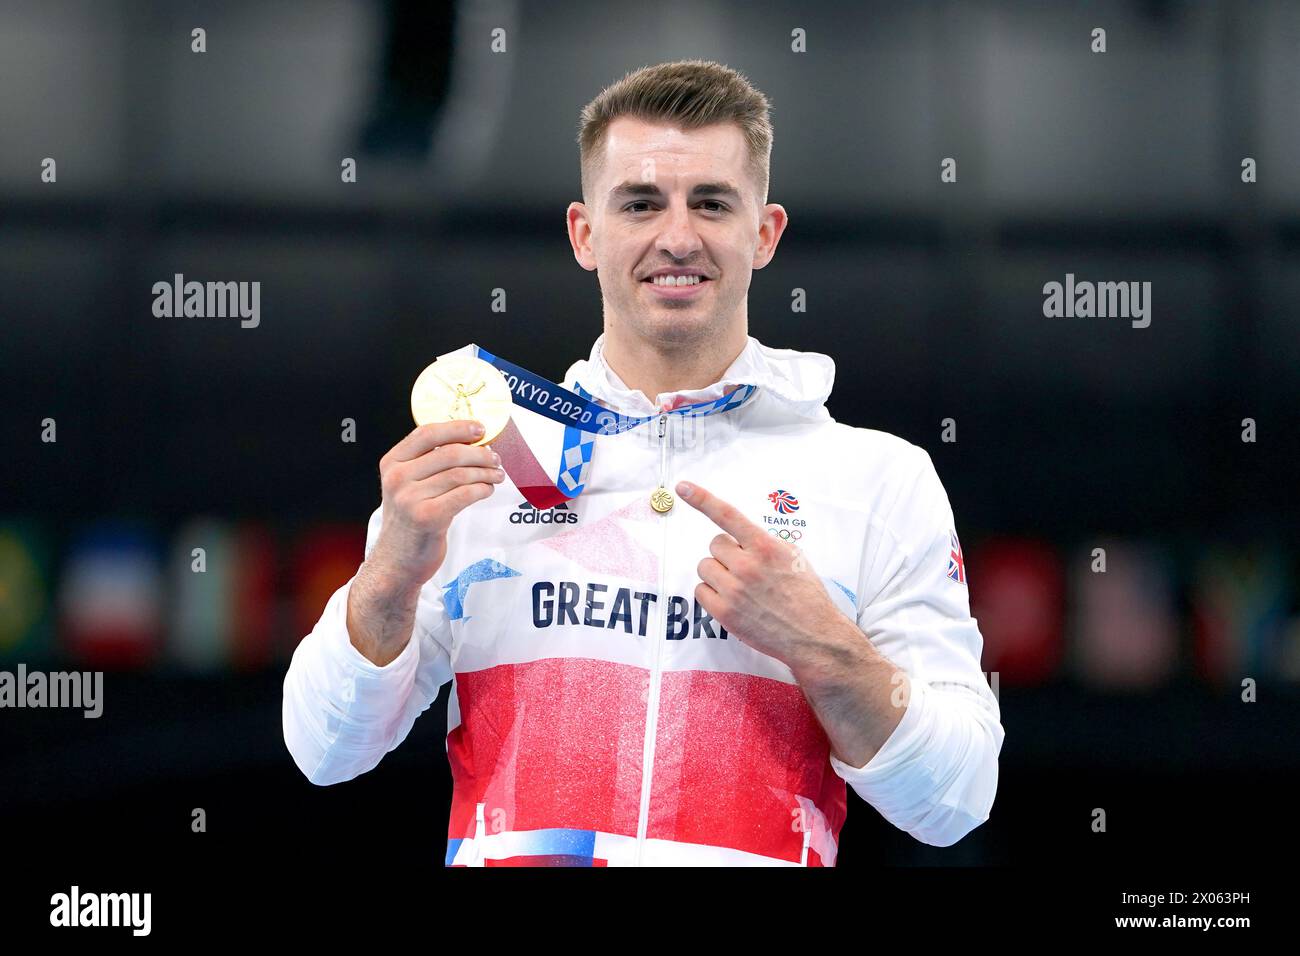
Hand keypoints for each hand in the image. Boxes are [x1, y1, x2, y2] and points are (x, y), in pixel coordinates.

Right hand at [370, 419, 505, 590]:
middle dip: (480, 454)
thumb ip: (428, 463)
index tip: (480, 428)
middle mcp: (397, 478)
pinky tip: (487, 490)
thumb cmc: (409, 520)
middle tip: (495, 459)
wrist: (396, 561)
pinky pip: (465, 494)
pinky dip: (482, 489)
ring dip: (485, 472)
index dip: (458, 427)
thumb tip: (470, 441)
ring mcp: (410, 498)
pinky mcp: (427, 517)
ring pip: (460, 474)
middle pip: (450, 453)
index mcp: (392, 463)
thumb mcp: (407, 485)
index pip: (427, 433)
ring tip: (497, 475)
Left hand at [677, 480, 841, 668]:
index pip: (728, 515)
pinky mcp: (724, 612)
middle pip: (715, 545)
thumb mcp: (793, 557)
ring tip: (740, 587)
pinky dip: (712, 594)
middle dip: (727, 554)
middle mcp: (747, 566)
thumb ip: (764, 543)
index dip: (702, 499)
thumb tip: (741, 536)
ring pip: (705, 566)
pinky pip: (701, 590)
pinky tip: (732, 600)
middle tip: (745, 569)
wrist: (813, 635)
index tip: (683, 487)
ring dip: (718, 573)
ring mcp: (734, 590)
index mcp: (766, 547)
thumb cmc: (806, 596)